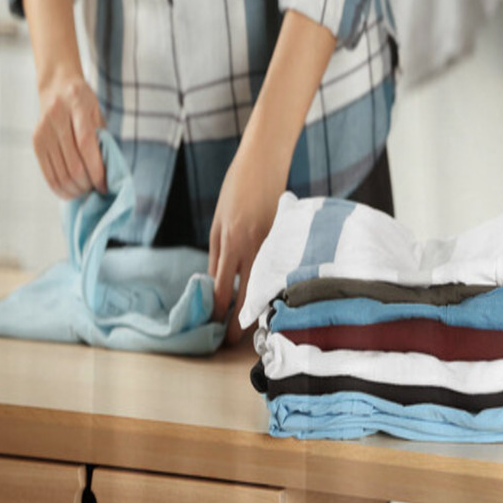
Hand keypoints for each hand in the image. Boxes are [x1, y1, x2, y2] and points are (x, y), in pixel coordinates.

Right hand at [34, 75, 106, 198]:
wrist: (57, 86)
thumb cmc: (84, 104)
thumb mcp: (97, 113)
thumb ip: (102, 139)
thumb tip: (110, 175)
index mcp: (77, 105)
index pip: (86, 145)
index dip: (97, 171)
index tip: (105, 186)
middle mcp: (56, 117)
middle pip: (73, 164)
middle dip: (88, 184)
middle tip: (97, 190)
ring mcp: (43, 130)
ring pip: (61, 172)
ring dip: (75, 189)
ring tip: (86, 192)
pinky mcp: (35, 141)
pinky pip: (47, 172)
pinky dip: (60, 188)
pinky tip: (71, 192)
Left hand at [208, 125, 289, 344]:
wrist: (264, 161)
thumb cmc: (236, 188)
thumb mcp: (218, 222)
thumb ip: (217, 255)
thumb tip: (215, 285)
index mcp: (230, 242)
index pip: (222, 290)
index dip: (217, 313)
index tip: (214, 327)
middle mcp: (252, 247)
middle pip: (245, 296)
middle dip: (238, 322)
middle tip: (233, 341)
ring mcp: (274, 244)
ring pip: (266, 286)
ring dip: (258, 308)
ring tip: (254, 328)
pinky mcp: (288, 239)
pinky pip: (279, 270)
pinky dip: (274, 285)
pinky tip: (275, 299)